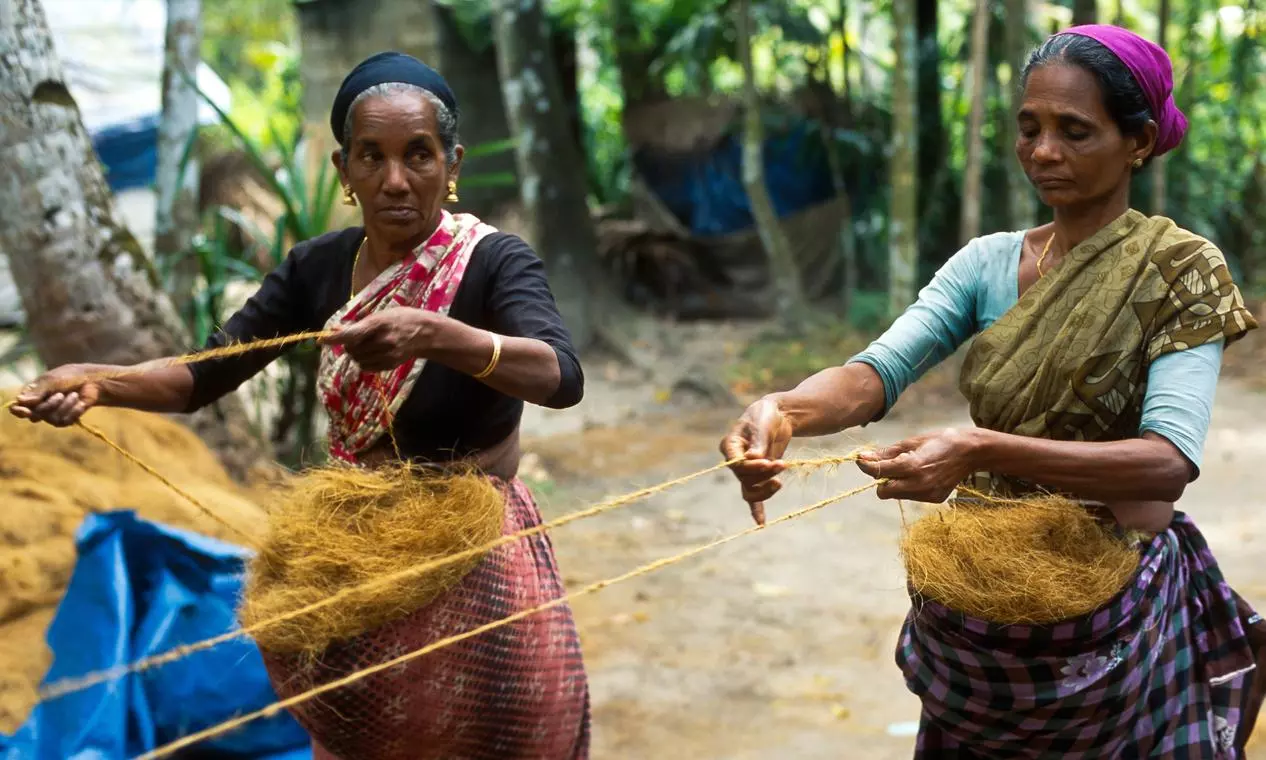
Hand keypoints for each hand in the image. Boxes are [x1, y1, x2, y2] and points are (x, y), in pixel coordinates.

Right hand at [9, 365, 100, 426]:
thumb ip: (37, 391)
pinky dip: (74, 411)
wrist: (93, 382)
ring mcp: (52, 414)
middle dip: (49, 405)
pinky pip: (65, 422)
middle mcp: (39, 406)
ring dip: (65, 406)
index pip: (18, 407)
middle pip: (36, 415)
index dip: (19, 411)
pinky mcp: (65, 420)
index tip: (25, 411)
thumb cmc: (70, 377)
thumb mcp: (53, 380)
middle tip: (60, 394)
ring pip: (51, 419)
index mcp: (32, 395)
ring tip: (74, 395)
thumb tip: (20, 400)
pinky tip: (80, 403)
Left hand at [320, 308, 444, 371]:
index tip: (322, 340)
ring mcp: (387, 355)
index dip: (335, 338)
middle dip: (348, 344)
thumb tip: (335, 330)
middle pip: (352, 349)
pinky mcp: (389, 365)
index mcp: (379, 324)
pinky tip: (373, 353)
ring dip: (356, 353)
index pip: (352, 334)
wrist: (425, 333)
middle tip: (356, 338)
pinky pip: (366, 367)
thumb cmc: (401, 319)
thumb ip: (359, 324)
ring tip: (367, 345)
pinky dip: (364, 361)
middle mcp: (383, 341)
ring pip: (358, 359)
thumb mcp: (381, 315)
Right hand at [719, 396, 793, 525]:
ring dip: (766, 488)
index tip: (768, 462)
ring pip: (750, 489)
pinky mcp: (758, 477)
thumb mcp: (763, 425)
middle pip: (745, 478)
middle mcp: (734, 461)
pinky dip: (757, 509)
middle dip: (765, 474)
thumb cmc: (766, 416)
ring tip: (780, 479)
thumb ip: (759, 442)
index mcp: (729, 446)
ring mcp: (746, 471)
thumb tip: (754, 458)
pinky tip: (760, 522)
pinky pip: (753, 497)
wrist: (777, 416)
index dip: (752, 467)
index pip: (736, 464)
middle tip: (781, 464)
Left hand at [855, 427, 978, 501]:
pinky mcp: (934, 499)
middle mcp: (918, 484)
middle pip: (883, 492)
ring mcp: (927, 494)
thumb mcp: (911, 442)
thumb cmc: (940, 440)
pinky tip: (922, 475)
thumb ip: (886, 453)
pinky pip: (911, 496)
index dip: (866, 466)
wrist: (970, 452)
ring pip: (897, 495)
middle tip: (888, 466)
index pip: (878, 472)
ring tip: (910, 468)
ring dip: (896, 484)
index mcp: (911, 466)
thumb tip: (863, 457)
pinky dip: (910, 487)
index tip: (861, 459)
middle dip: (881, 480)